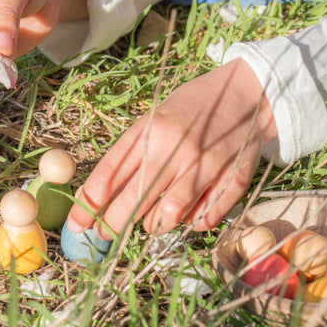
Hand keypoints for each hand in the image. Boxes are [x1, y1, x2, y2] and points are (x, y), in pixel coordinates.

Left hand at [67, 58, 277, 237]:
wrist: (248, 93)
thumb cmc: (194, 105)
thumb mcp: (155, 118)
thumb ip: (131, 152)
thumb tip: (103, 194)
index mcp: (152, 130)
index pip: (109, 175)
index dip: (88, 205)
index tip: (78, 225)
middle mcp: (177, 149)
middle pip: (134, 201)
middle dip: (113, 225)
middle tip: (106, 233)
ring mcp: (207, 166)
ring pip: (169, 215)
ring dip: (153, 226)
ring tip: (150, 223)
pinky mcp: (233, 179)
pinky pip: (205, 218)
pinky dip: (192, 224)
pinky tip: (188, 216)